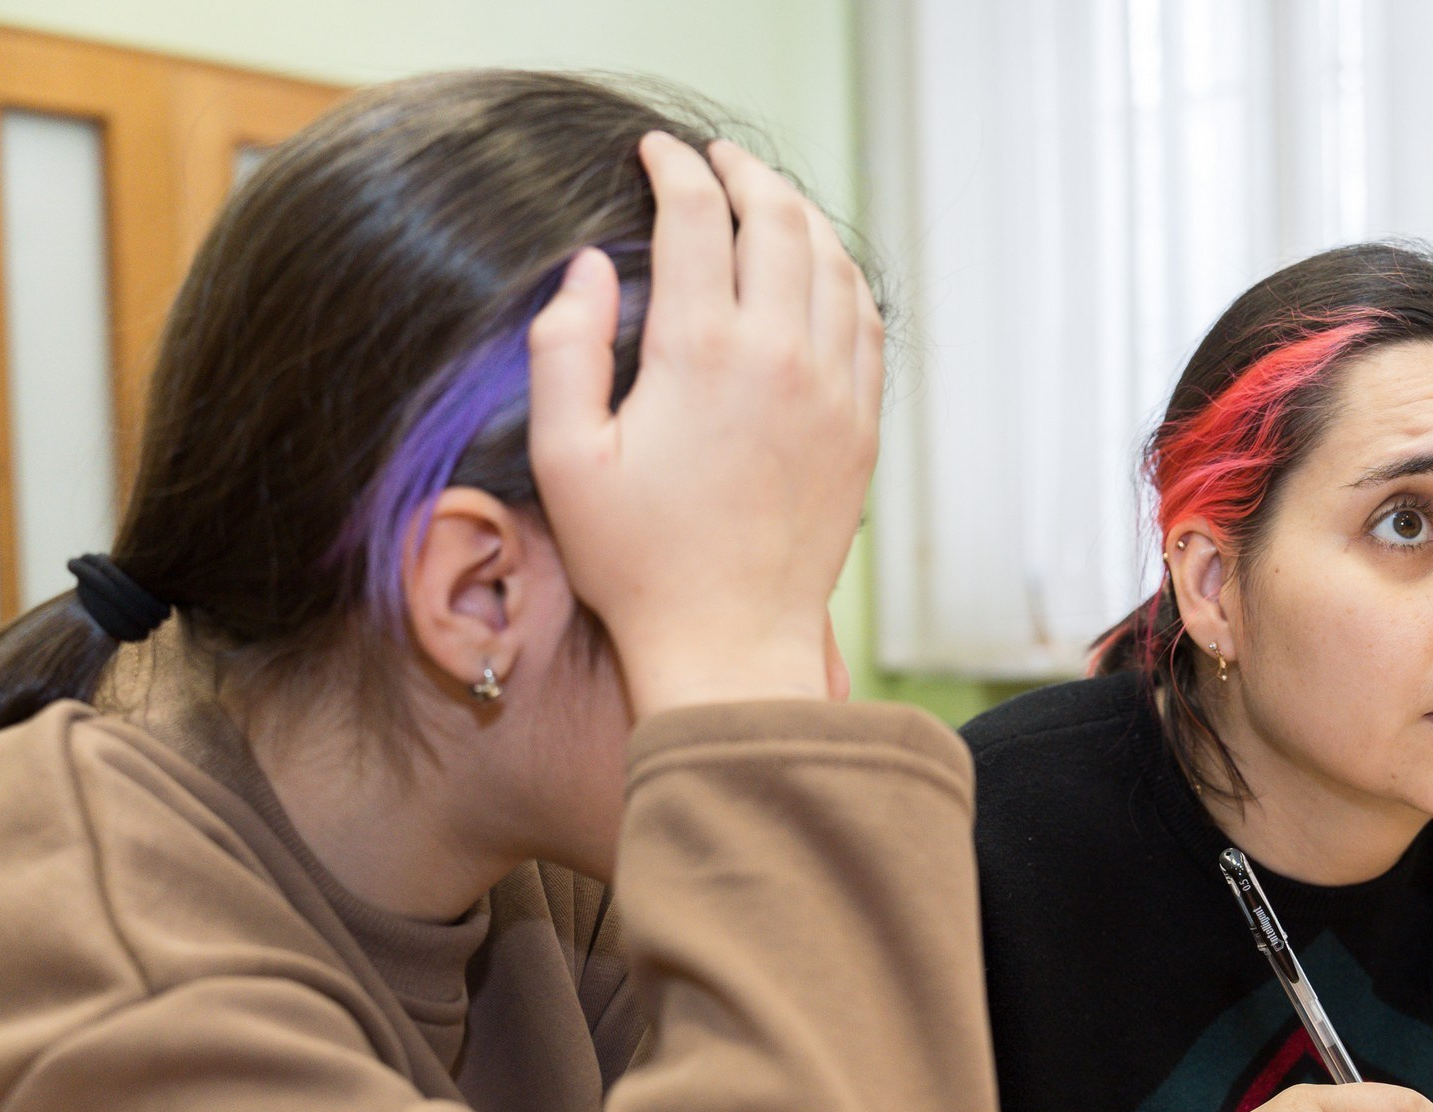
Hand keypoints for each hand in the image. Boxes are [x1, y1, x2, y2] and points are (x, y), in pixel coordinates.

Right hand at [528, 133, 881, 717]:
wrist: (730, 638)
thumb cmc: (637, 560)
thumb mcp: (565, 456)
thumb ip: (564, 347)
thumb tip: (591, 264)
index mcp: (702, 353)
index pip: (698, 217)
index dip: (674, 168)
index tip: (654, 151)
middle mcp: (781, 357)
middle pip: (778, 222)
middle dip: (745, 173)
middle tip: (715, 159)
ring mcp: (833, 391)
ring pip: (833, 263)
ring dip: (800, 216)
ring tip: (768, 199)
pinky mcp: (862, 427)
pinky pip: (868, 322)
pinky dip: (845, 276)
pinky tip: (821, 270)